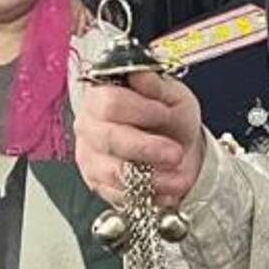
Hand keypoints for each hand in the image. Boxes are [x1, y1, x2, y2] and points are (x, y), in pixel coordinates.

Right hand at [75, 69, 204, 212]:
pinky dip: (148, 195)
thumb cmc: (170, 118)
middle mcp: (90, 125)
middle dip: (148, 149)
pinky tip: (168, 190)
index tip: (166, 114)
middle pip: (109, 139)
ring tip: (178, 178)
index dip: (141, 110)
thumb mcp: (173, 95)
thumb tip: (140, 73)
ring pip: (114, 172)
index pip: (110, 102)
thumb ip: (156, 86)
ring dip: (152, 178)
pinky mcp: (98, 183)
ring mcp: (91, 155)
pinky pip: (119, 194)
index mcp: (101, 95)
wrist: (177, 147)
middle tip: (175, 153)